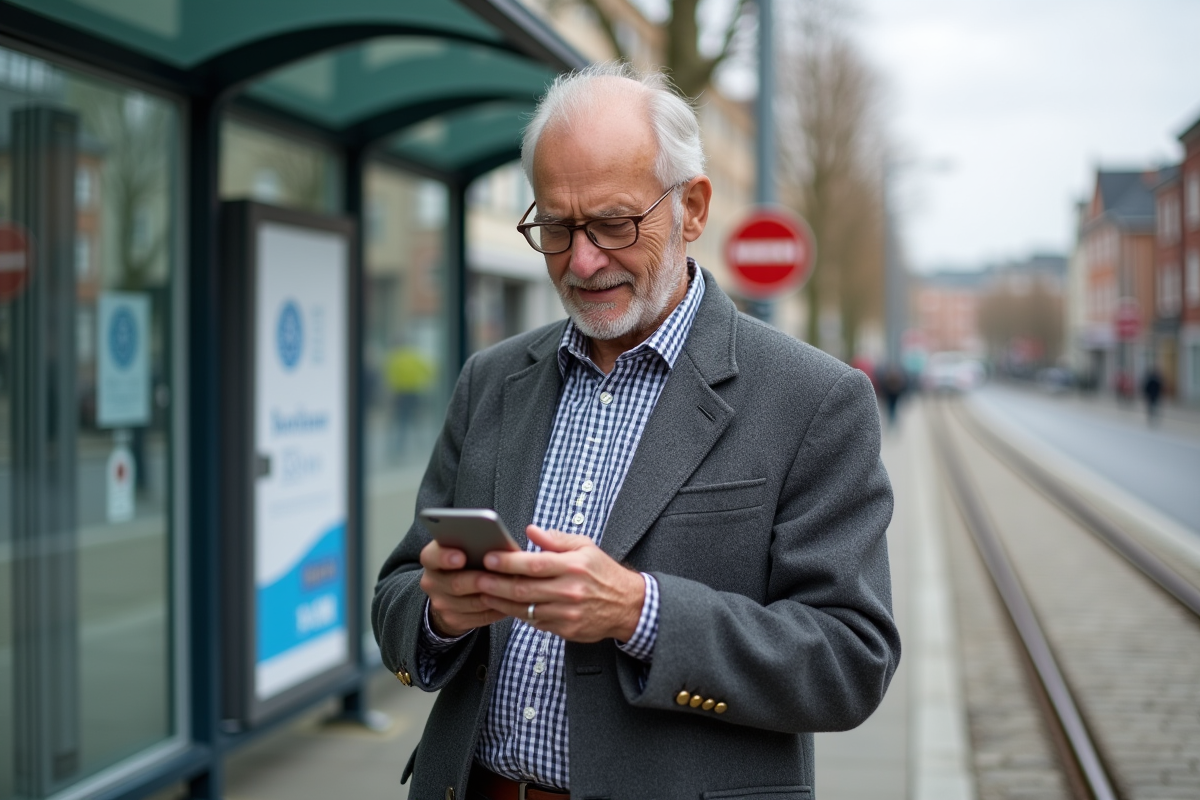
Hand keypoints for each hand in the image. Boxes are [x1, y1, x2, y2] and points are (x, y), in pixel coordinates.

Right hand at [418, 539, 506, 637]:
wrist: (451, 591)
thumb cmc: (466, 561)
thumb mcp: (465, 548)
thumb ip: (477, 543)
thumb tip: (503, 546)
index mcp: (432, 559)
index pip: (431, 556)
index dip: (445, 557)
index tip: (461, 556)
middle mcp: (432, 582)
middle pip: (455, 583)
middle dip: (478, 579)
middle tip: (496, 575)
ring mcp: (441, 604)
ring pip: (471, 603)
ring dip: (493, 596)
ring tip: (511, 588)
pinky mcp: (453, 620)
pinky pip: (479, 617)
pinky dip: (497, 609)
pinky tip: (509, 601)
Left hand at [477, 525, 644, 642]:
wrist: (628, 606)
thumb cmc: (603, 572)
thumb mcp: (586, 547)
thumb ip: (557, 539)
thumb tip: (531, 530)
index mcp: (573, 567)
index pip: (533, 564)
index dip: (508, 562)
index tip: (488, 558)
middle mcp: (569, 591)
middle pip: (523, 589)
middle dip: (495, 584)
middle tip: (476, 578)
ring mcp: (566, 613)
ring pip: (524, 609)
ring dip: (500, 601)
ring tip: (483, 593)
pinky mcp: (565, 629)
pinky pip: (534, 621)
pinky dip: (517, 613)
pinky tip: (505, 605)